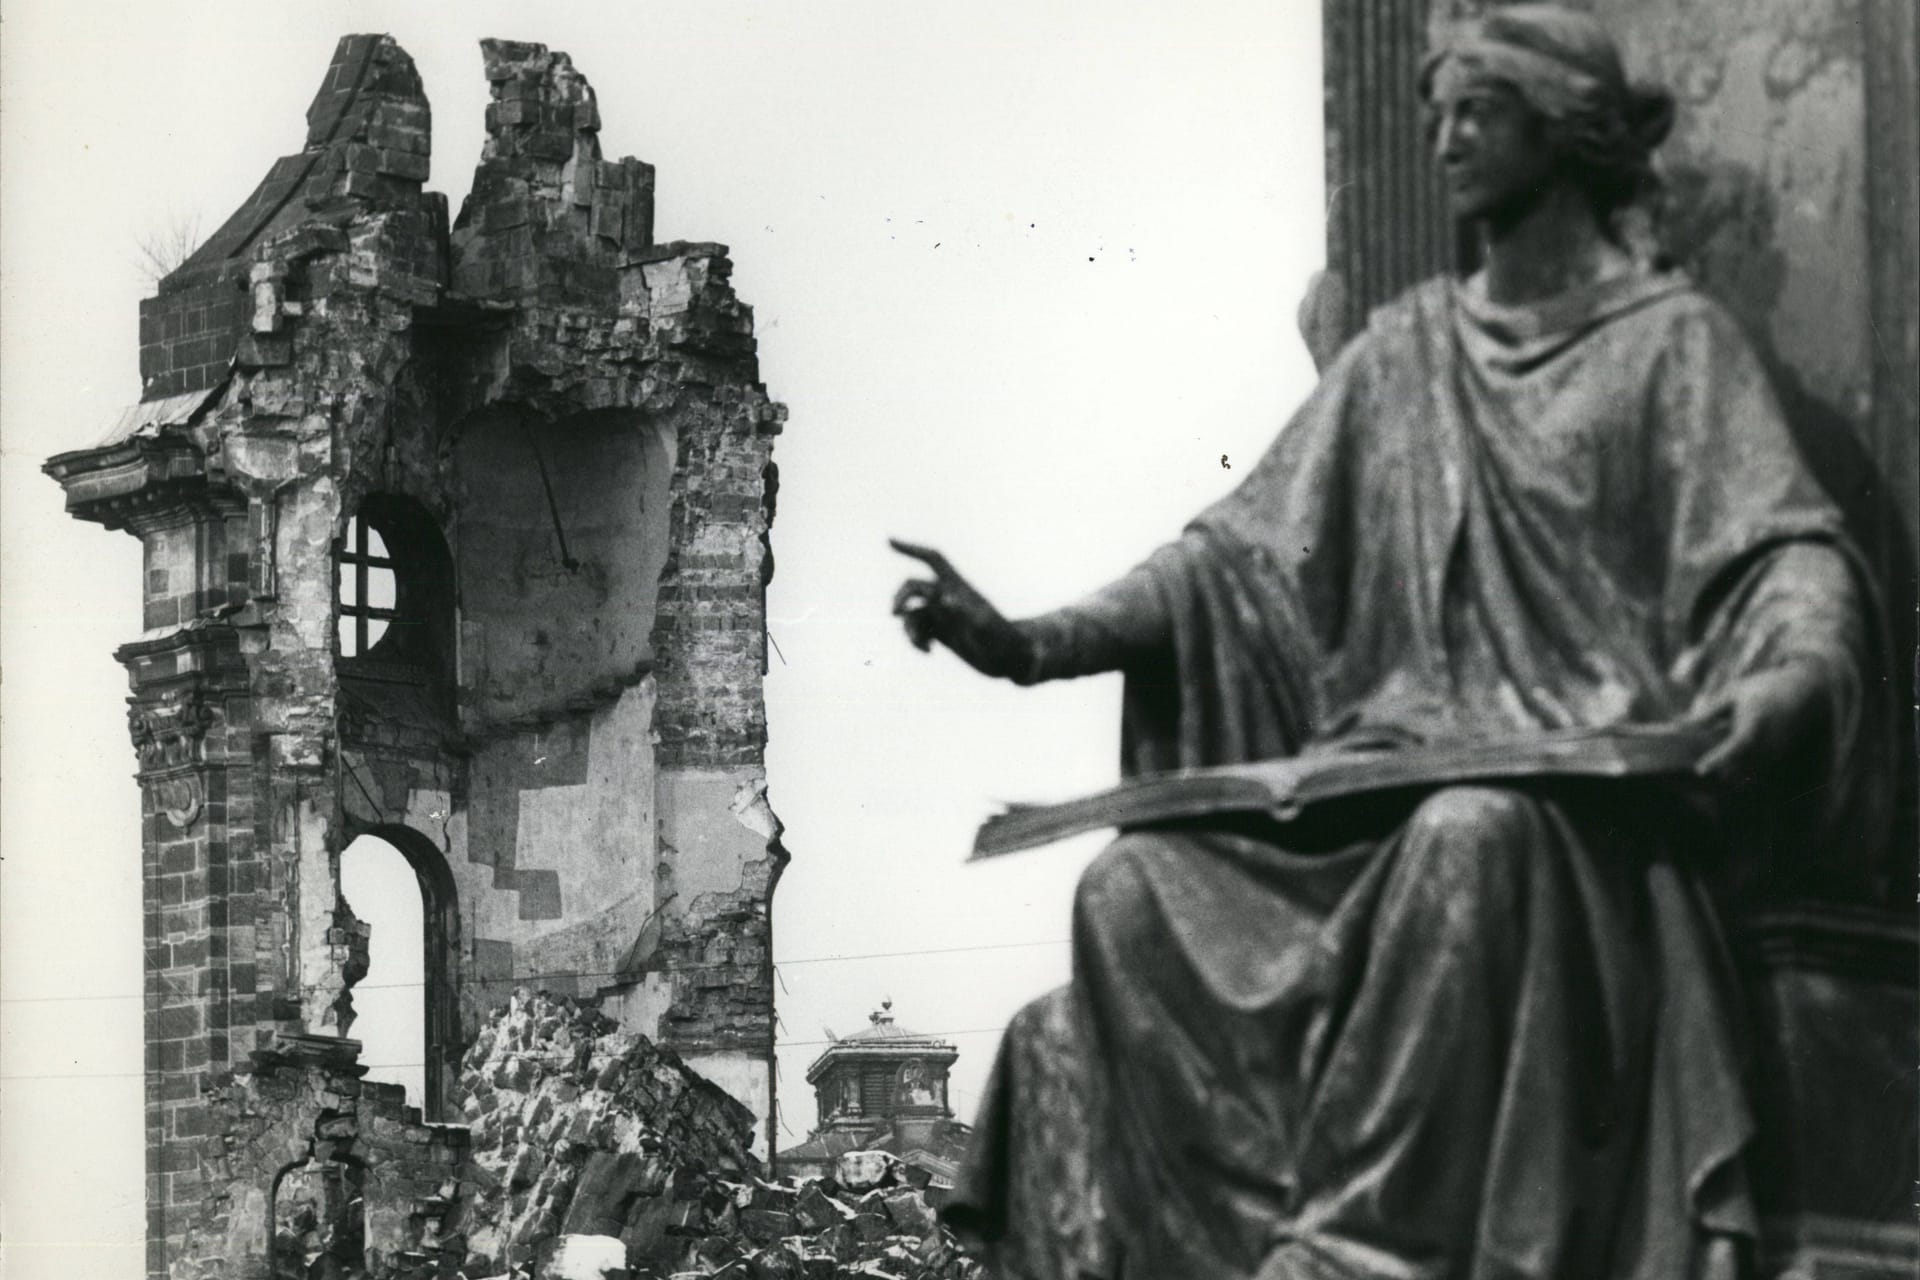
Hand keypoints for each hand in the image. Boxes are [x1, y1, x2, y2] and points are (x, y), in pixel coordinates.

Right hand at [890, 539, 1035, 679]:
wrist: (1015, 659)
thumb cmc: (1010, 644)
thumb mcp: (990, 629)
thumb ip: (971, 614)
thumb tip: (946, 600)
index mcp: (961, 589)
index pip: (934, 560)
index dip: (911, 549)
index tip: (889, 541)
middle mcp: (950, 598)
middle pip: (915, 586)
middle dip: (901, 597)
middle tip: (894, 614)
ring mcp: (945, 615)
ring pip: (913, 612)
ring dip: (909, 627)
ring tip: (922, 645)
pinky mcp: (943, 631)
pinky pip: (918, 628)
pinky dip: (916, 639)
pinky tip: (929, 651)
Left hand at [1694, 663, 1828, 787]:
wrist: (1803, 694)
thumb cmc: (1764, 690)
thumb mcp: (1734, 693)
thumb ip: (1710, 712)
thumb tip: (1682, 725)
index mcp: (1757, 721)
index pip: (1738, 745)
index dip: (1720, 758)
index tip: (1700, 769)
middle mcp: (1769, 741)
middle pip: (1739, 767)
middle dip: (1714, 775)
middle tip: (1687, 776)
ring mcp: (1774, 752)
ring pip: (1745, 775)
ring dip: (1721, 779)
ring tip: (1696, 778)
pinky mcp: (1774, 759)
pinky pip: (1751, 774)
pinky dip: (1732, 776)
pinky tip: (1714, 774)